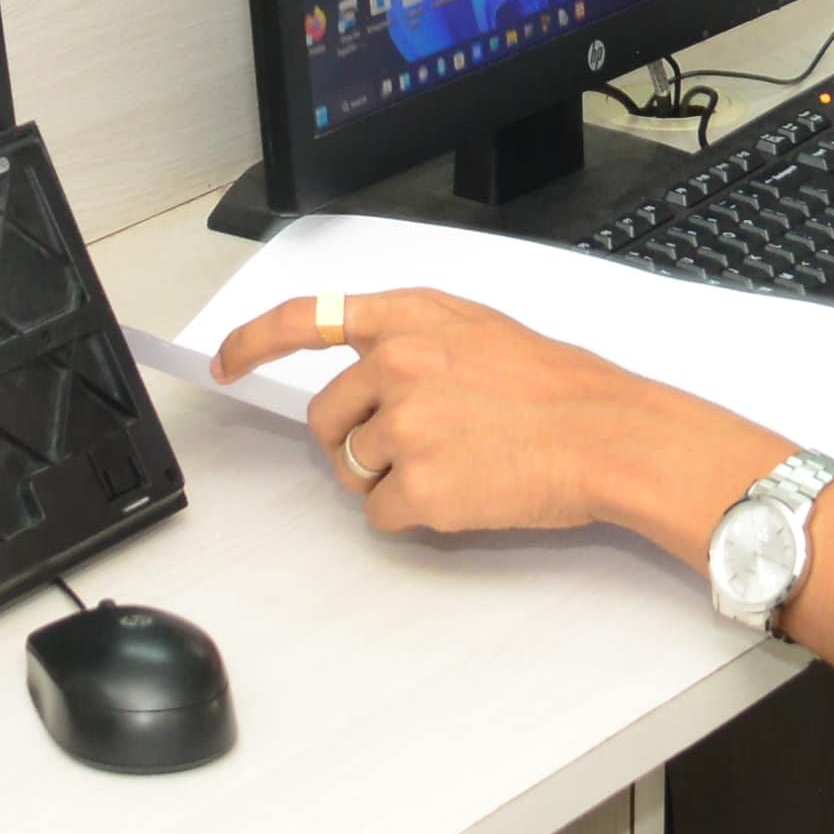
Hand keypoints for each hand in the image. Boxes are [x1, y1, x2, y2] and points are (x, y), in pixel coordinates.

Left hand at [208, 288, 767, 549]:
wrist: (608, 433)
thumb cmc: (559, 387)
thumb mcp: (478, 328)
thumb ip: (411, 338)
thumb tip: (365, 370)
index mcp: (410, 319)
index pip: (305, 320)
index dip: (253, 343)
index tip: (225, 362)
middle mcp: (397, 364)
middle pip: (325, 419)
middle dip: (354, 441)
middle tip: (417, 447)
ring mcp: (405, 425)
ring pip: (353, 470)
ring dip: (392, 479)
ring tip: (458, 464)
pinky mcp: (419, 485)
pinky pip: (381, 514)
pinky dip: (414, 515)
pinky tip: (463, 493)